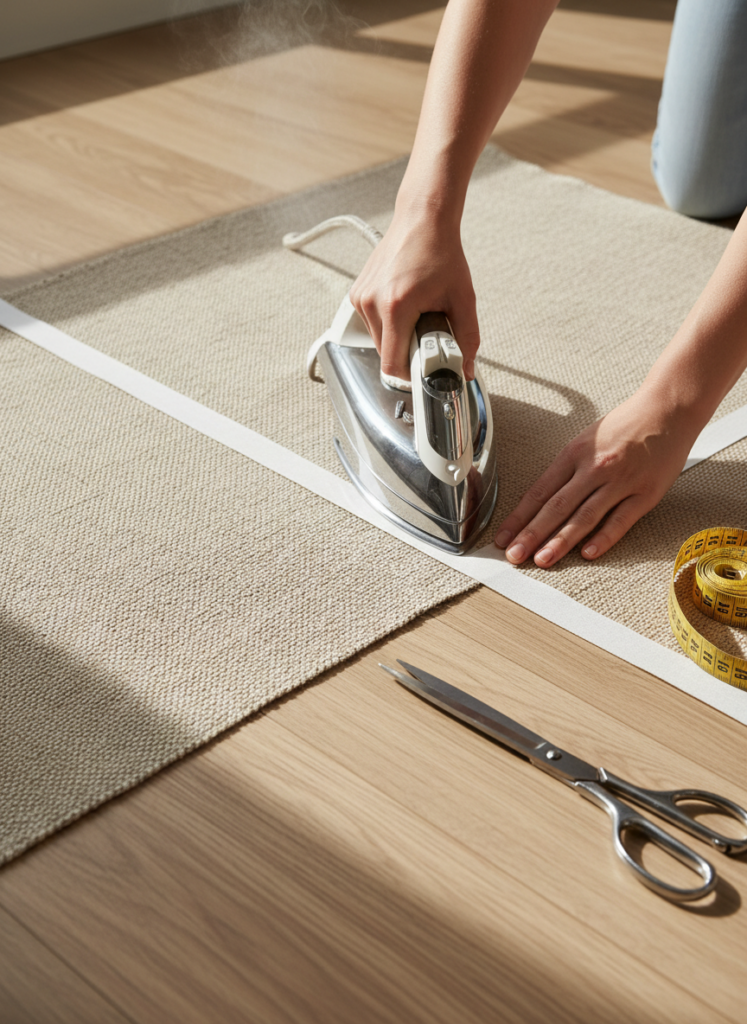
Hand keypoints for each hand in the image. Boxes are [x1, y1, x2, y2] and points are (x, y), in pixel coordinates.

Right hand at [349, 206, 479, 381]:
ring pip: (378, 342)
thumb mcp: (462, 298)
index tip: (426, 370)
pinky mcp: (357, 294)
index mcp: (396, 305)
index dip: (411, 375)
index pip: (392, 365)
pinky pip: (372, 326)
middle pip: (386, 355)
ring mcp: (360, 298)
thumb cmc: (440, 252)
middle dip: (409, 352)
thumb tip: (465, 368)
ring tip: (418, 314)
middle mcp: (372, 302)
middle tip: (430, 333)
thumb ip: (467, 338)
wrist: (422, 220)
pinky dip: (390, 325)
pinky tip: (405, 304)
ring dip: (399, 338)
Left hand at [494, 387, 701, 566]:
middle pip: (556, 506)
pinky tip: (587, 553)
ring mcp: (621, 481)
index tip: (503, 537)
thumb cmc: (626, 425)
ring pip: (585, 516)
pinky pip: (621, 519)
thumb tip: (542, 502)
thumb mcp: (587, 440)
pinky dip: (604, 537)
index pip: (539, 492)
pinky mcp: (646, 493)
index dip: (519, 518)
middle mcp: (595, 468)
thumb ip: (567, 469)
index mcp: (575, 454)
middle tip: (514, 556)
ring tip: (542, 560)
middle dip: (531, 534)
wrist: (668, 409)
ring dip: (561, 541)